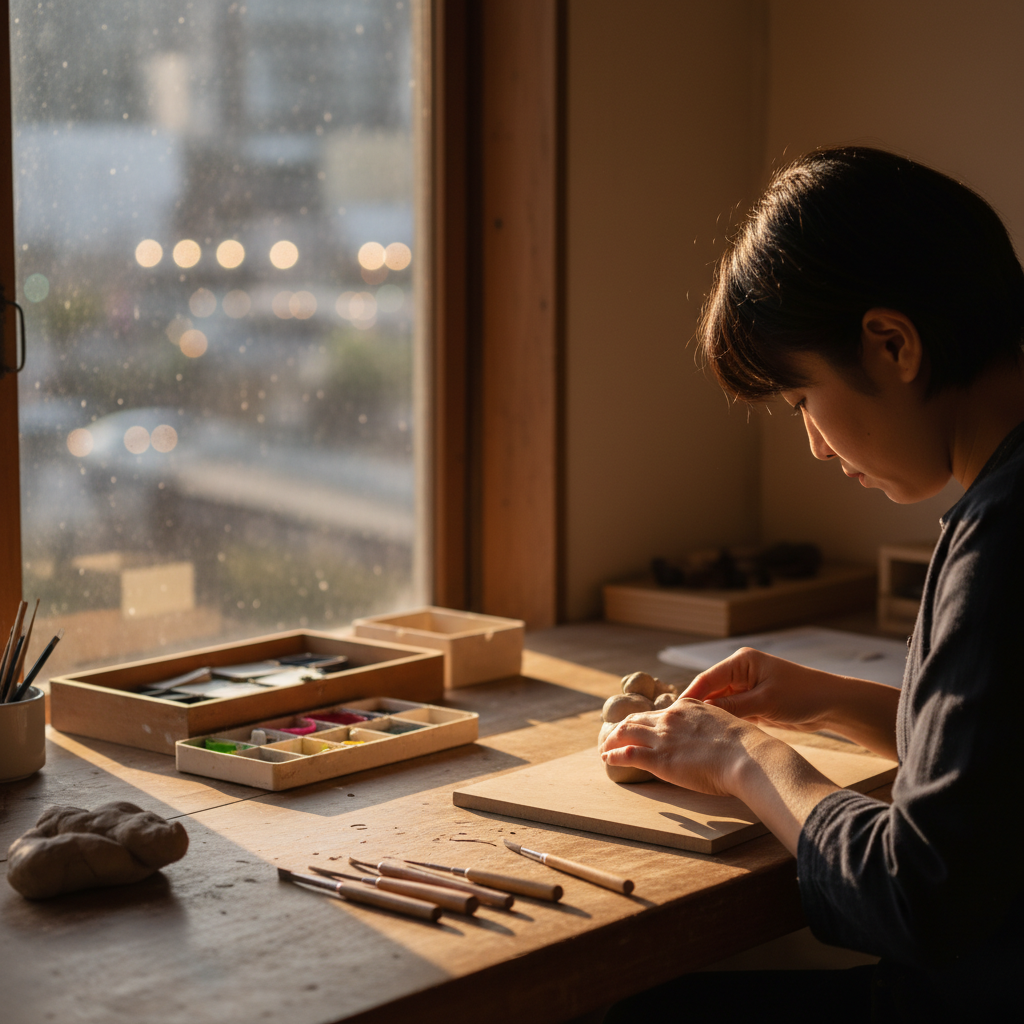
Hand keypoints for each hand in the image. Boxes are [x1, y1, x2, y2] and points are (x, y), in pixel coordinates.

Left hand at [599, 698, 775, 795]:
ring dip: (612, 740)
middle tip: (614, 736)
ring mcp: (663, 736)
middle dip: (622, 727)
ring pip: (626, 732)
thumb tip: (710, 737)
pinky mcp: (659, 758)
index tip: (639, 726)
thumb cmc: (745, 747)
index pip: (658, 711)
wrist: (747, 756)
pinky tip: (607, 759)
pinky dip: (613, 755)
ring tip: (605, 747)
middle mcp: (671, 717)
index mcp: (688, 706)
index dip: (645, 719)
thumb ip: (710, 726)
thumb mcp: (725, 724)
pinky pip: (627, 753)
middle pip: (636, 718)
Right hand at [681, 647, 900, 760]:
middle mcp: (740, 672)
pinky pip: (731, 713)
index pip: (706, 679)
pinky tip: (711, 737)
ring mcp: (746, 688)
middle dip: (695, 709)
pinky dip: (723, 723)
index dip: (688, 697)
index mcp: (741, 662)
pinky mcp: (753, 703)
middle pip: (709, 692)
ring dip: (709, 718)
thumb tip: (702, 714)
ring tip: (688, 736)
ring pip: (719, 704)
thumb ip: (733, 708)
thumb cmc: (802, 695)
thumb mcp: (765, 701)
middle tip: (675, 729)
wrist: (832, 704)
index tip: (672, 714)